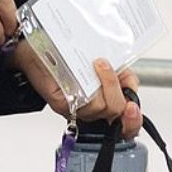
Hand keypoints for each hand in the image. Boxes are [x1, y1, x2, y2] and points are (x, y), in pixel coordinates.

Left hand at [10, 42, 142, 138]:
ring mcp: (76, 108)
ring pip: (101, 108)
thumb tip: (131, 83)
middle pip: (115, 114)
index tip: (133, 106)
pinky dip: (89, 86)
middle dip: (117, 90)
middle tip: (108, 67)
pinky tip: (90, 70)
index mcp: (105, 101)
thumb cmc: (68, 54)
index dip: (134, 121)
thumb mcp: (106, 62)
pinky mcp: (62, 103)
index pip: (126, 126)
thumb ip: (123, 75)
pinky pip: (81, 103)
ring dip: (104, 83)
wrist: (37, 45)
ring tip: (99, 63)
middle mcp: (91, 110)